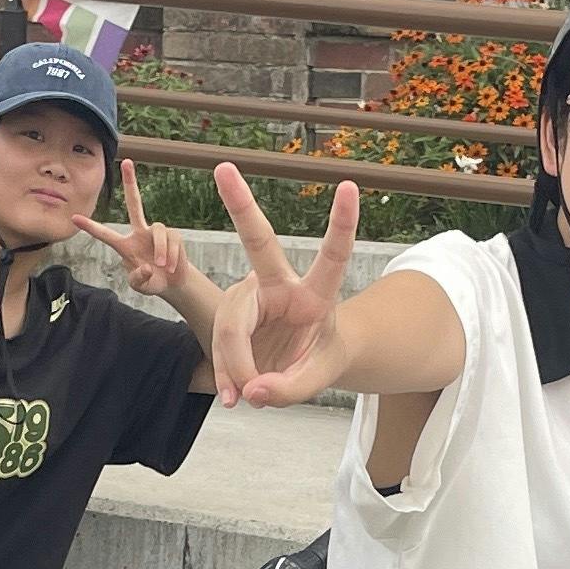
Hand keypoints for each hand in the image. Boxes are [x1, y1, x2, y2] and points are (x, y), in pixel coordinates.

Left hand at [75, 160, 194, 302]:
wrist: (173, 283)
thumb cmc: (151, 281)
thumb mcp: (141, 286)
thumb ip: (138, 279)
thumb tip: (145, 266)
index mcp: (125, 245)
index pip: (105, 234)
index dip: (91, 227)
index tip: (74, 218)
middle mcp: (139, 233)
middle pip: (135, 203)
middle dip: (131, 182)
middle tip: (126, 161)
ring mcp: (156, 233)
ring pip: (158, 230)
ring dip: (162, 251)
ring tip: (163, 266)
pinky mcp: (173, 236)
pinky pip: (172, 241)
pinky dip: (173, 256)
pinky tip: (172, 266)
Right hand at [205, 162, 362, 406]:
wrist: (301, 362)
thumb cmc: (319, 358)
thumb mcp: (319, 377)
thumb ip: (292, 388)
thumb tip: (255, 390)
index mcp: (316, 290)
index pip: (332, 254)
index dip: (342, 223)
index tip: (350, 186)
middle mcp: (279, 282)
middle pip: (257, 243)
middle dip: (240, 204)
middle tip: (223, 167)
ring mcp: (250, 294)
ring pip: (232, 326)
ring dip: (235, 368)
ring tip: (242, 400)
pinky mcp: (231, 311)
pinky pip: (219, 344)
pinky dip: (226, 374)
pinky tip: (234, 395)